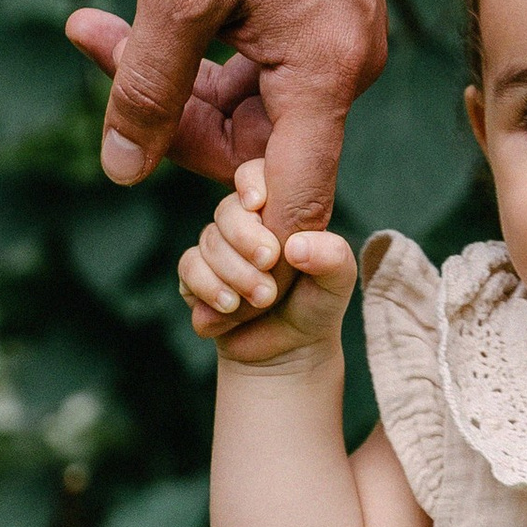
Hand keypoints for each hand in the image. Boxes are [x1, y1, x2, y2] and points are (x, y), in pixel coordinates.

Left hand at [64, 0, 384, 242]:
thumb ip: (148, 88)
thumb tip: (121, 169)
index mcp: (327, 77)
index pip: (293, 203)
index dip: (244, 248)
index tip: (191, 269)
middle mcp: (347, 70)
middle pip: (258, 150)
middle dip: (172, 124)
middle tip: (99, 62)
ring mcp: (338, 44)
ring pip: (250, 103)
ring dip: (175, 80)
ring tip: (97, 27)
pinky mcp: (321, 16)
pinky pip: (261, 66)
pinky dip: (204, 52)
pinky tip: (144, 18)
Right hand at [178, 161, 357, 365]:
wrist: (291, 350)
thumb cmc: (317, 305)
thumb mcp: (337, 281)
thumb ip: (332, 256)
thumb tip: (297, 245)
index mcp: (277, 210)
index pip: (255, 176)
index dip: (251, 182)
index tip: (259, 205)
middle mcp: (244, 224)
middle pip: (227, 210)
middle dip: (246, 238)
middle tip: (270, 264)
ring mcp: (218, 250)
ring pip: (209, 242)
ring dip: (235, 273)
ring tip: (262, 300)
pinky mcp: (196, 278)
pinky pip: (190, 269)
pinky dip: (210, 289)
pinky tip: (231, 308)